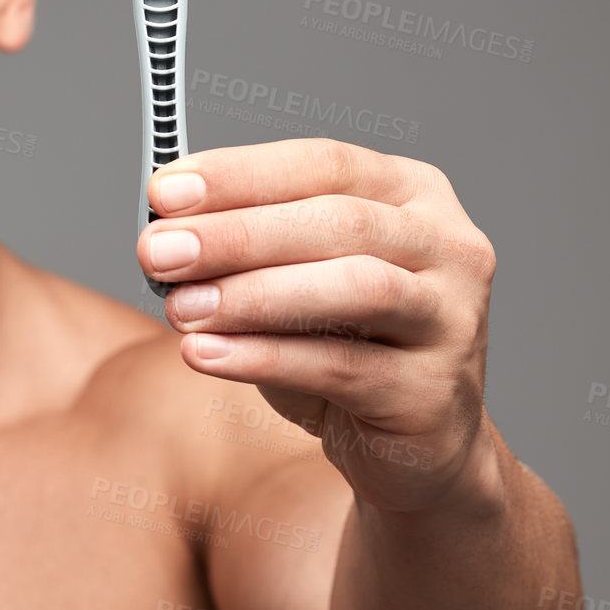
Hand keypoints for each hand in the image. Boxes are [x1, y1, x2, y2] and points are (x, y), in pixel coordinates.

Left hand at [136, 138, 497, 511]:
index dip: (240, 174)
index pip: (323, 164)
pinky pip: (343, 367)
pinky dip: (265, 357)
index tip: (164, 191)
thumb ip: (246, 251)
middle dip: (236, 234)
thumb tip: (164, 234)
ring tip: (180, 308)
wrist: (416, 446)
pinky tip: (206, 354)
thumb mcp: (295, 280)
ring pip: (356, 288)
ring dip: (254, 295)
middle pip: (339, 222)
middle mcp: (448, 245)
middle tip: (157, 251)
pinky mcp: (433, 391)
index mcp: (411, 194)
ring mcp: (452, 317)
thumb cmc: (347, 344)